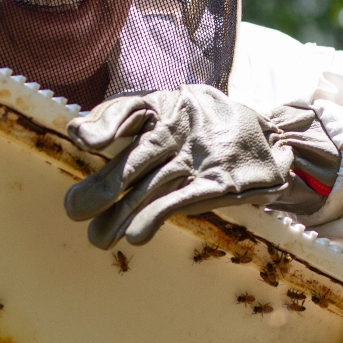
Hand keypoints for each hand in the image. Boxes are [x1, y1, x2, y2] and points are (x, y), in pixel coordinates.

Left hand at [63, 85, 339, 248]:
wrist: (268, 135)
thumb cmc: (199, 125)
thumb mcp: (166, 112)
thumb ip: (121, 121)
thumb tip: (77, 133)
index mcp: (166, 105)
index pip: (132, 108)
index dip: (107, 122)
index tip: (82, 137)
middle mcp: (182, 126)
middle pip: (140, 156)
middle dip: (106, 184)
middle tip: (74, 209)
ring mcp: (201, 155)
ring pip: (156, 185)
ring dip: (123, 214)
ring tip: (98, 237)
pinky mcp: (220, 182)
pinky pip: (184, 200)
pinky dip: (157, 216)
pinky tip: (134, 236)